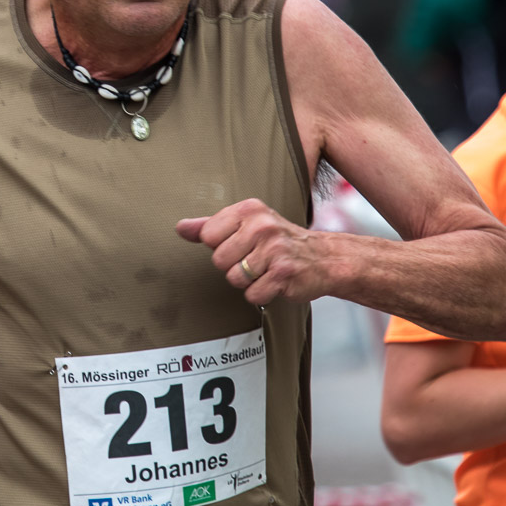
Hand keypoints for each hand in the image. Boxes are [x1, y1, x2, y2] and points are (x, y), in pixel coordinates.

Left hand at [175, 199, 321, 306]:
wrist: (324, 257)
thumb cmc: (278, 241)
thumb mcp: (246, 225)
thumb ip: (210, 226)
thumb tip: (180, 228)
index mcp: (249, 210)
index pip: (208, 236)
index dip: (221, 247)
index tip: (241, 244)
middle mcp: (262, 226)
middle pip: (219, 261)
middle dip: (235, 266)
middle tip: (257, 259)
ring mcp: (274, 250)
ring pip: (234, 279)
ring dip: (249, 281)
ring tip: (266, 270)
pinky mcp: (284, 274)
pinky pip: (253, 294)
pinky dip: (263, 294)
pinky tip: (276, 282)